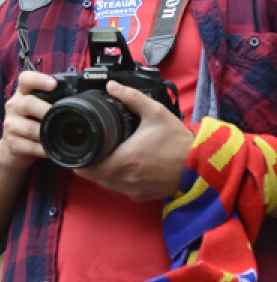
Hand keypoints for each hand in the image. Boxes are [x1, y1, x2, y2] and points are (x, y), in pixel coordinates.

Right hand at [0, 69, 55, 170]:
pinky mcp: (12, 143)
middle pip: (28, 103)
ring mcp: (11, 124)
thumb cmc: (31, 124)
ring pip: (30, 128)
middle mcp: (14, 106)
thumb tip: (82, 99)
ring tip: (59, 137)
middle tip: (61, 116)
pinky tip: (51, 150)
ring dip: (46, 133)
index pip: (25, 79)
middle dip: (46, 110)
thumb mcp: (36, 108)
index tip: (53, 84)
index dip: (39, 79)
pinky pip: (30, 146)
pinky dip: (43, 149)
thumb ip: (51, 101)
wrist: (13, 149)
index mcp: (22, 94)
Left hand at [74, 80, 193, 200]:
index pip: (89, 169)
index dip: (80, 162)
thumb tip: (111, 85)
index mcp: (125, 159)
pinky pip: (123, 190)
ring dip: (104, 173)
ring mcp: (136, 189)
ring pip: (108, 185)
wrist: (202, 165)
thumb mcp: (155, 113)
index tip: (79, 152)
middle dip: (91, 165)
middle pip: (96, 177)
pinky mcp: (144, 196)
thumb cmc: (179, 141)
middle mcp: (127, 178)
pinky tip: (125, 167)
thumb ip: (131, 97)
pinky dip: (119, 181)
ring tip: (108, 157)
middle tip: (92, 150)